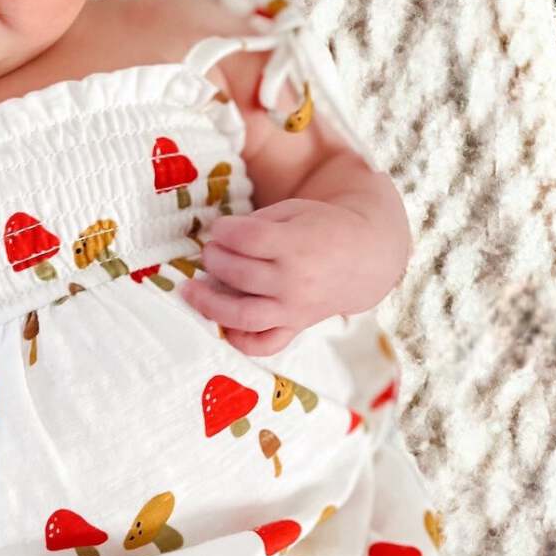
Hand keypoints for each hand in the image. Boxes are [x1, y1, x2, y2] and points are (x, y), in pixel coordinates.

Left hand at [180, 199, 368, 356]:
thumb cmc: (323, 228)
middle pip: (238, 274)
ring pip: (242, 316)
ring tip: (191, 290)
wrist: (365, 259)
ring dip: (209, 303)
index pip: (245, 239)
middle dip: (213, 260)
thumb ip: (257, 223)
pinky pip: (263, 344)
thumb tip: (218, 240)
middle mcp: (294, 281)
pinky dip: (239, 340)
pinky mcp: (295, 327)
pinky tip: (222, 323)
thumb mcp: (294, 210)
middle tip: (209, 252)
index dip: (223, 231)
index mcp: (296, 244)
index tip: (219, 228)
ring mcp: (294, 309)